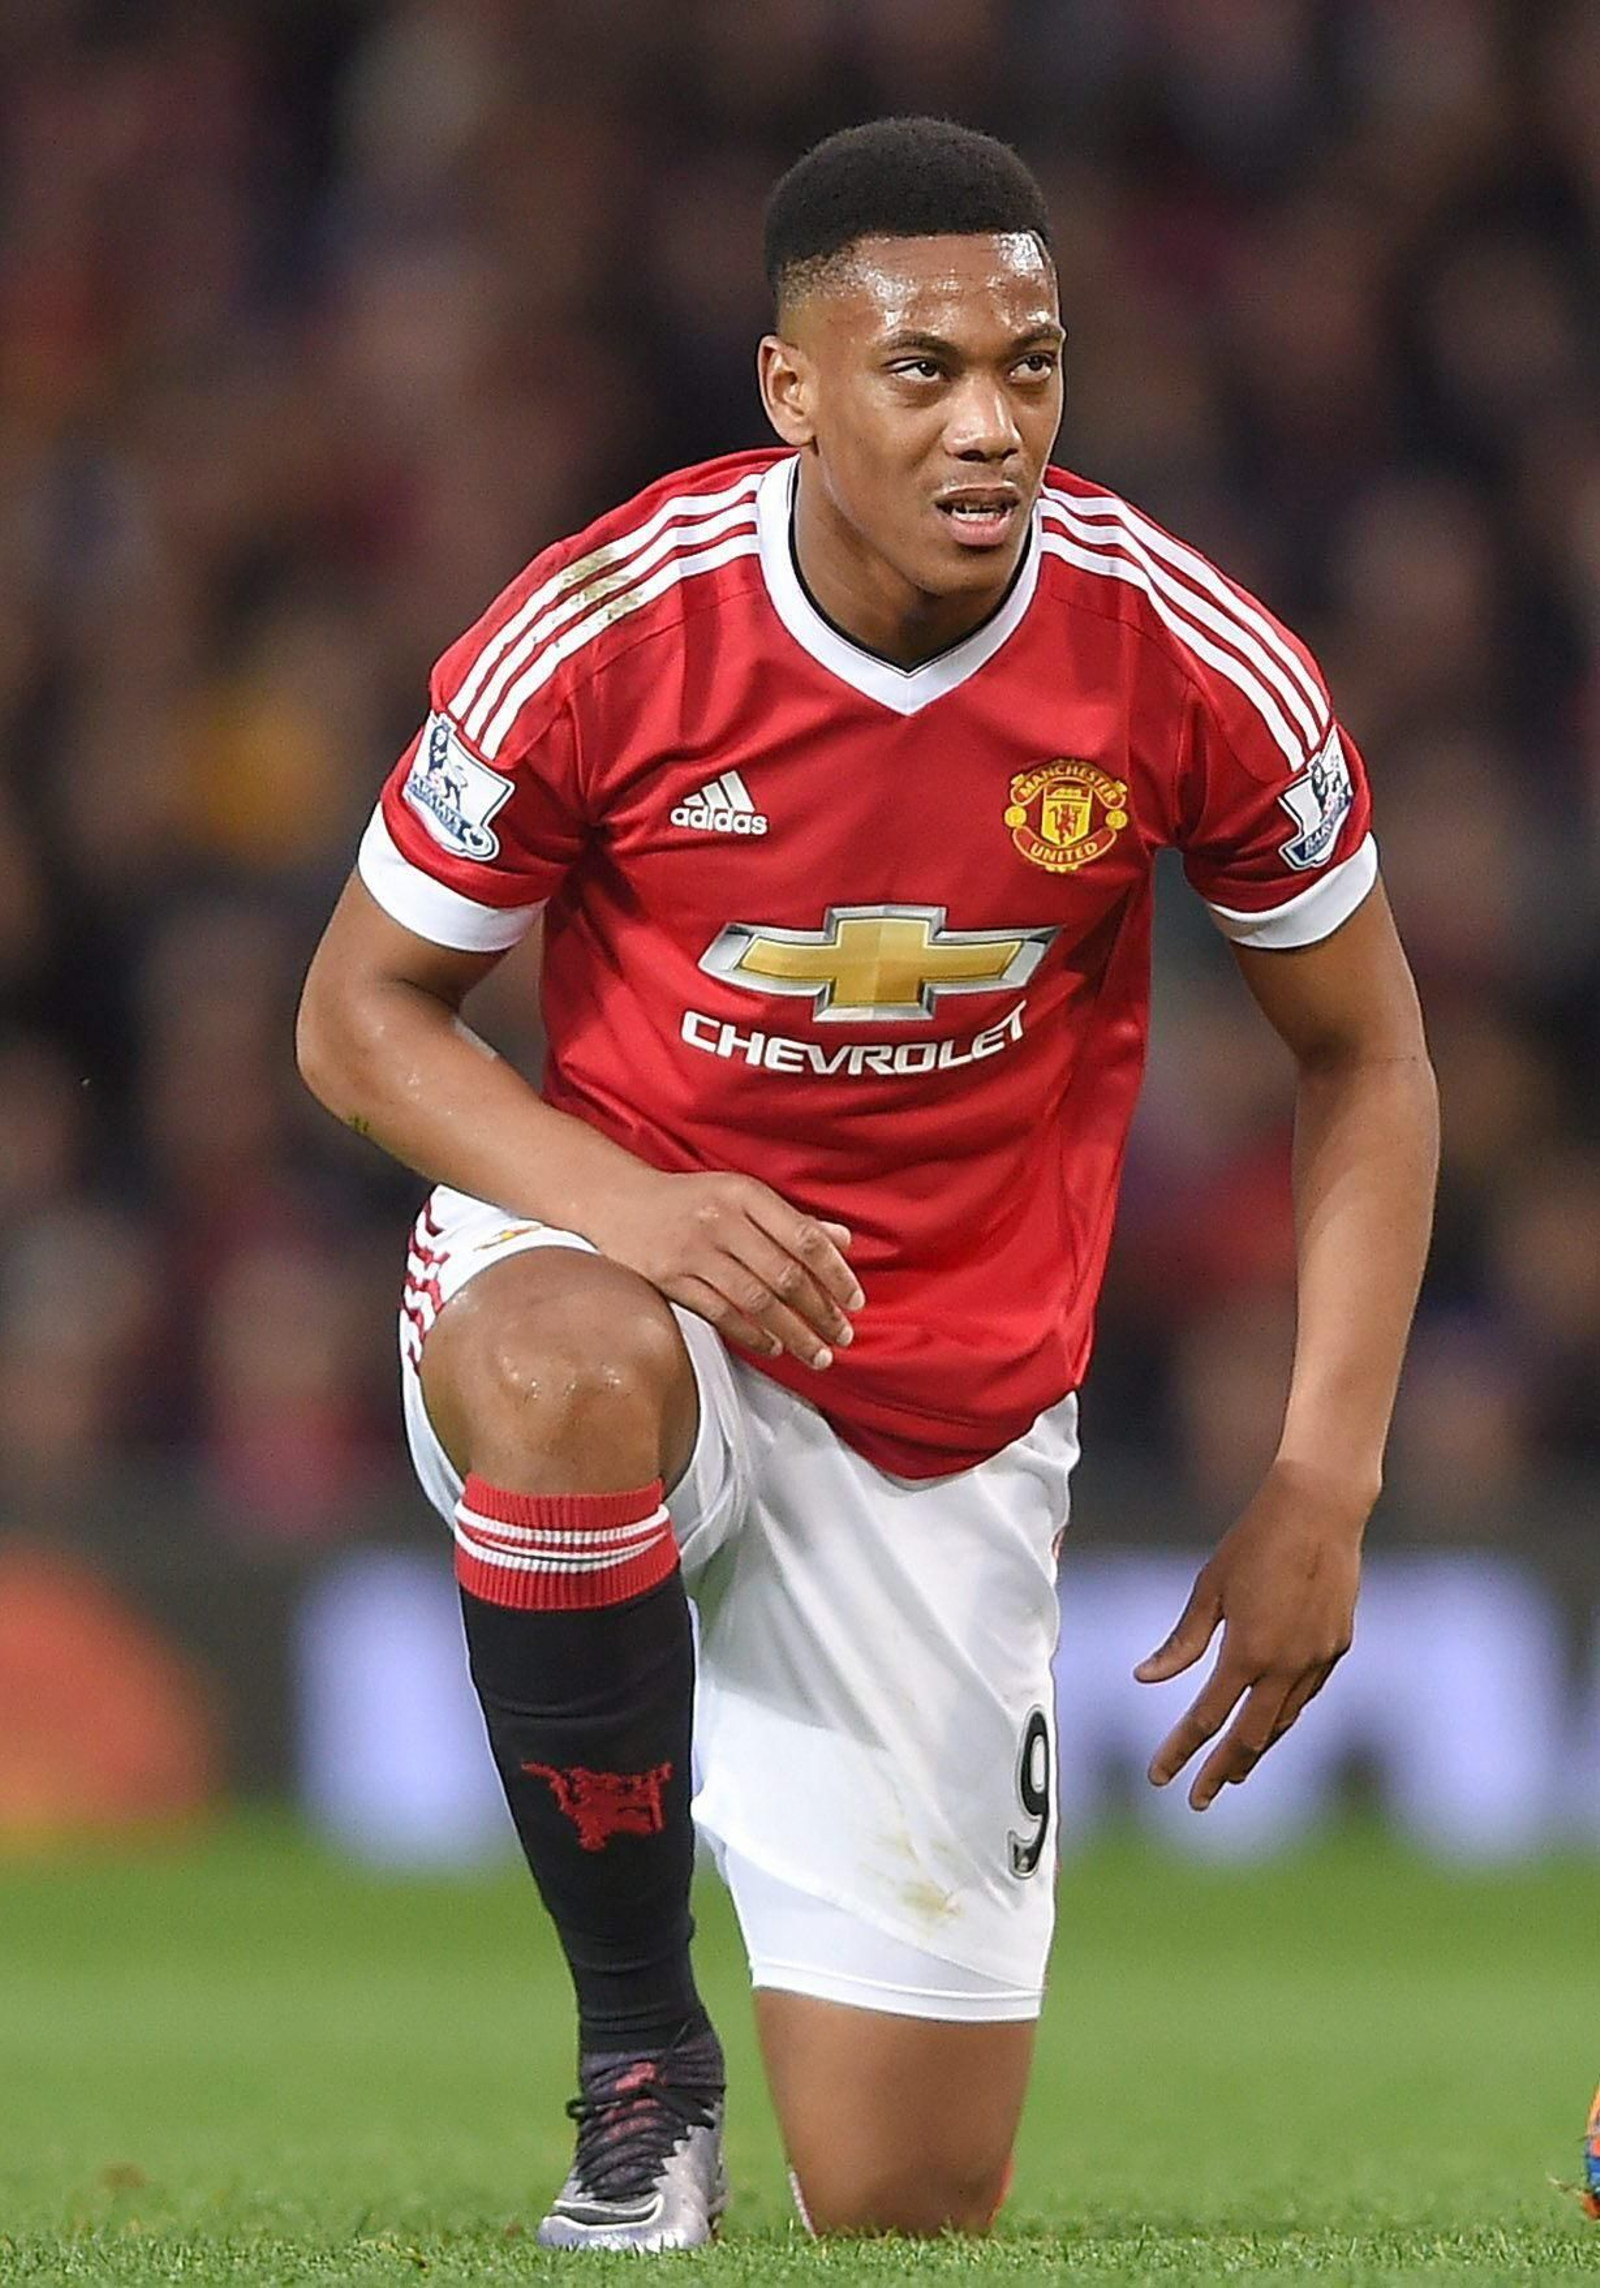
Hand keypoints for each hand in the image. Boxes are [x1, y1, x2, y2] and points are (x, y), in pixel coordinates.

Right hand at [586, 1167, 861, 1370]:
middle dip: (821, 1312)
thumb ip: (791, 1220)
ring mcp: (693, 1252)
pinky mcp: (669, 1279)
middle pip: (784, 1275)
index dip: (836, 1274)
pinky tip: (774, 1347)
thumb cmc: (689, 1200)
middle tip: (844, 1336)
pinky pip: (721, 1313)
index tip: (855, 1301)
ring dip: (794, 1333)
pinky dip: (752, 1334)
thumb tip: (843, 1240)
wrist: (617, 1202)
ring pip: (757, 1300)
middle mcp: (721, 1221)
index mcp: (744, 1194)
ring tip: (817, 1354)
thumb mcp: (740, 1195)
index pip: (804, 1238)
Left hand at [1133, 1463, 1365, 1808]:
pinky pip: (1306, 1695)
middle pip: (1250, 1738)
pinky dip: (1284, 1715)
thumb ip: (1182, 1642)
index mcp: (1247, 1653)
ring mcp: (1318, 1660)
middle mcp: (1286, 1667)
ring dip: (1256, 1750)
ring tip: (1234, 1772)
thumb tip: (1145, 1678)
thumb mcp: (1209, 1589)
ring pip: (1283, 1722)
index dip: (1180, 1752)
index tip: (1159, 1778)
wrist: (1320, 1510)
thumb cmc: (1254, 1541)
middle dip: (1222, 1772)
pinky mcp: (1338, 1647)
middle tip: (1199, 1799)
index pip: (1206, 1719)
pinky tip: (1271, 1722)